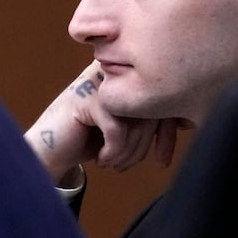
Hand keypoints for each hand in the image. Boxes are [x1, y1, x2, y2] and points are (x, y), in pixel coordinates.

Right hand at [25, 60, 184, 179]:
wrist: (49, 151)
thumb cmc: (90, 140)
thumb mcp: (127, 129)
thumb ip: (151, 119)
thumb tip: (188, 121)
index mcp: (126, 74)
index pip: (162, 100)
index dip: (167, 133)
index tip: (163, 160)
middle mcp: (114, 72)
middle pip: (151, 110)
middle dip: (143, 147)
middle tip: (126, 165)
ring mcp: (99, 82)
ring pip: (136, 120)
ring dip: (128, 153)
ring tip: (114, 163)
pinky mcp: (86, 98)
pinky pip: (117, 130)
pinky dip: (113, 152)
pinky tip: (102, 160)